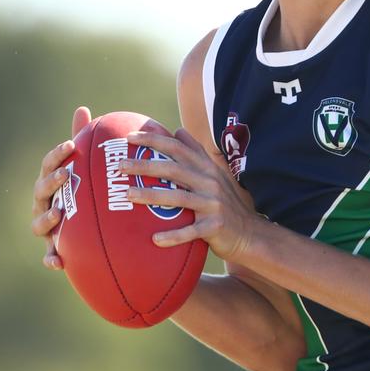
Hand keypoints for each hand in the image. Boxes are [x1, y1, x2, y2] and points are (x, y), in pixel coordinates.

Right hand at [31, 106, 91, 269]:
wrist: (85, 227)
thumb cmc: (82, 189)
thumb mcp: (84, 167)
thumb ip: (82, 141)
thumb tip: (82, 109)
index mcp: (50, 181)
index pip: (49, 164)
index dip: (58, 155)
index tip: (71, 146)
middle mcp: (43, 202)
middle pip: (41, 190)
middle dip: (52, 182)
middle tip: (66, 175)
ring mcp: (45, 226)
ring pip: (39, 222)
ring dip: (47, 217)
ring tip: (59, 213)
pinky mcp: (53, 248)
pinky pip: (49, 255)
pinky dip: (51, 258)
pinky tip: (58, 262)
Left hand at [119, 127, 261, 262]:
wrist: (250, 234)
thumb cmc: (224, 202)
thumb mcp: (215, 174)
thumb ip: (196, 152)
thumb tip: (178, 130)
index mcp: (206, 167)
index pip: (177, 147)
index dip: (153, 139)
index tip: (129, 137)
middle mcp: (210, 181)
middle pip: (172, 168)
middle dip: (144, 164)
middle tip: (119, 165)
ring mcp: (213, 204)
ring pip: (178, 198)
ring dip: (151, 195)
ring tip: (128, 195)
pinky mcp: (215, 226)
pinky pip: (190, 231)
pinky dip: (173, 236)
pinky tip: (154, 240)